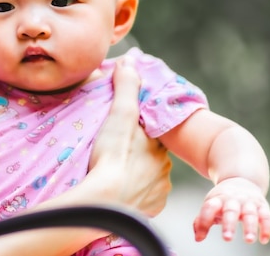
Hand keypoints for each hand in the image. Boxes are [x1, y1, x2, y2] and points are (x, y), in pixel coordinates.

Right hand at [89, 56, 171, 216]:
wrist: (104, 200)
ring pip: (148, 179)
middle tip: (116, 154)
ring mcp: (159, 192)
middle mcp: (165, 169)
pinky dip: (134, 195)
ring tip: (114, 174)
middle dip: (138, 155)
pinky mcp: (151, 210)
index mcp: (160, 146)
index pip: (153, 134)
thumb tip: (131, 58)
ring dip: (136, 176)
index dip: (140, 132)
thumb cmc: (112, 154)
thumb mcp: (119, 114)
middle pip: (151, 157)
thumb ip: (127, 86)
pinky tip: (120, 192)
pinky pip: (144, 200)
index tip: (125, 133)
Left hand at [193, 177, 269, 243]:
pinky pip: (266, 216)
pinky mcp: (262, 205)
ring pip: (250, 213)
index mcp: (218, 199)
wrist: (241, 179)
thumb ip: (202, 220)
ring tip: (249, 240)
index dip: (204, 221)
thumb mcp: (212, 204)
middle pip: (231, 211)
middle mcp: (234, 199)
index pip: (209, 208)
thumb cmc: (223, 199)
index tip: (200, 237)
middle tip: (227, 238)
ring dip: (250, 227)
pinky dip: (267, 227)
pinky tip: (264, 240)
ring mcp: (249, 202)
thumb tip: (197, 238)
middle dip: (229, 224)